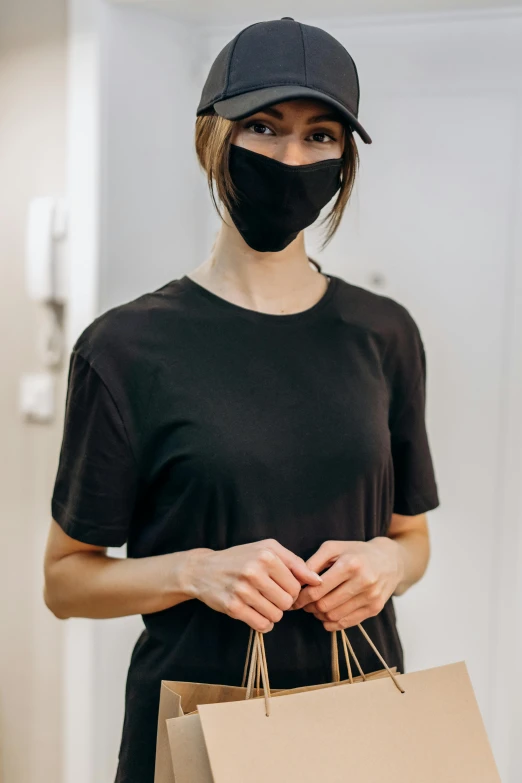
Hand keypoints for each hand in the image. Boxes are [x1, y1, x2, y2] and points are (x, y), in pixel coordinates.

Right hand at [184, 539, 322, 632]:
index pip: (296, 585)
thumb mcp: (267, 549)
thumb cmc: (240, 558)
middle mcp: (254, 571)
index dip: (293, 590)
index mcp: (266, 554)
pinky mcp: (233, 607)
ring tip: (262, 603)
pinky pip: (262, 625)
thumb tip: (317, 581)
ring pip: (276, 615)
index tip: (283, 588)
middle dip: (283, 602)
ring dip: (273, 613)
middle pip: (288, 602)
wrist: (203, 570)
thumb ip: (295, 563)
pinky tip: (256, 613)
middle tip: (271, 596)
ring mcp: (242, 590)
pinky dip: (263, 623)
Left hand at [291, 538, 403, 630]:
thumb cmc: (356, 552)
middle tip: (303, 603)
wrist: (390, 560)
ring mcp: (371, 597)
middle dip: (309, 607)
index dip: (301, 597)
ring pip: (334, 616)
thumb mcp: (333, 547)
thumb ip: (313, 562)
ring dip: (319, 615)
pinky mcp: (375, 608)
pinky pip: (347, 623)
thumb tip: (298, 581)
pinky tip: (327, 615)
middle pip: (325, 605)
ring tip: (315, 607)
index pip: (317, 589)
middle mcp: (363, 581)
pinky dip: (332, 623)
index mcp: (350, 564)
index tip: (294, 598)